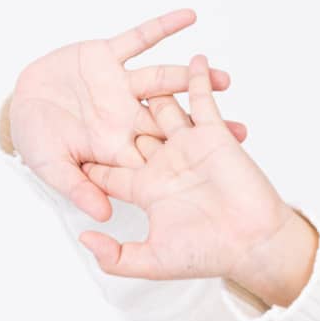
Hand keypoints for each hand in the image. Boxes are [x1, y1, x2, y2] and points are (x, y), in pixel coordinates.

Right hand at [9, 8, 247, 220]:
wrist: (18, 103)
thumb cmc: (35, 140)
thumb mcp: (53, 170)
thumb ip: (79, 189)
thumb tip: (103, 215)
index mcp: (115, 146)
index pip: (156, 159)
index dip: (186, 167)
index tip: (218, 176)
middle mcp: (124, 116)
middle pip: (173, 123)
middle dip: (204, 128)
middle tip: (239, 133)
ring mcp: (119, 86)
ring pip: (163, 81)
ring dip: (193, 78)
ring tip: (224, 79)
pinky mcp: (108, 56)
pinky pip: (139, 39)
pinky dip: (161, 27)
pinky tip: (189, 18)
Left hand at [76, 54, 316, 304]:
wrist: (252, 245)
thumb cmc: (205, 255)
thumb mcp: (150, 261)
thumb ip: (114, 255)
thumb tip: (84, 237)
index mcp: (146, 190)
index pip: (111, 171)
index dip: (90, 160)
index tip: (67, 143)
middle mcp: (164, 165)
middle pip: (133, 133)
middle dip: (114, 116)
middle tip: (90, 91)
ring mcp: (188, 147)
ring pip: (165, 110)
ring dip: (155, 88)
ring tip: (133, 66)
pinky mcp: (213, 135)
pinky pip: (203, 100)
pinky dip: (199, 78)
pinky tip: (194, 58)